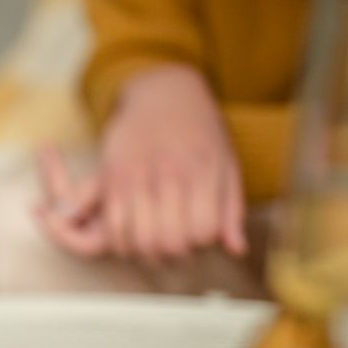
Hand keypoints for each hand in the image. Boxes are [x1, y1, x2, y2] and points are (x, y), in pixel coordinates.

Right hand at [35, 65, 246, 263]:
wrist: (162, 94)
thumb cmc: (199, 132)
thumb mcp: (227, 166)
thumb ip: (231, 210)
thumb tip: (236, 249)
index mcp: (203, 173)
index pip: (202, 232)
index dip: (201, 243)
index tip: (198, 234)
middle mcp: (170, 175)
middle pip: (169, 242)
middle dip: (173, 254)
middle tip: (174, 245)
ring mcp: (138, 176)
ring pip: (139, 240)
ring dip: (146, 251)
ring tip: (152, 241)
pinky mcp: (112, 177)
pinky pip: (113, 226)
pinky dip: (121, 240)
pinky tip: (131, 233)